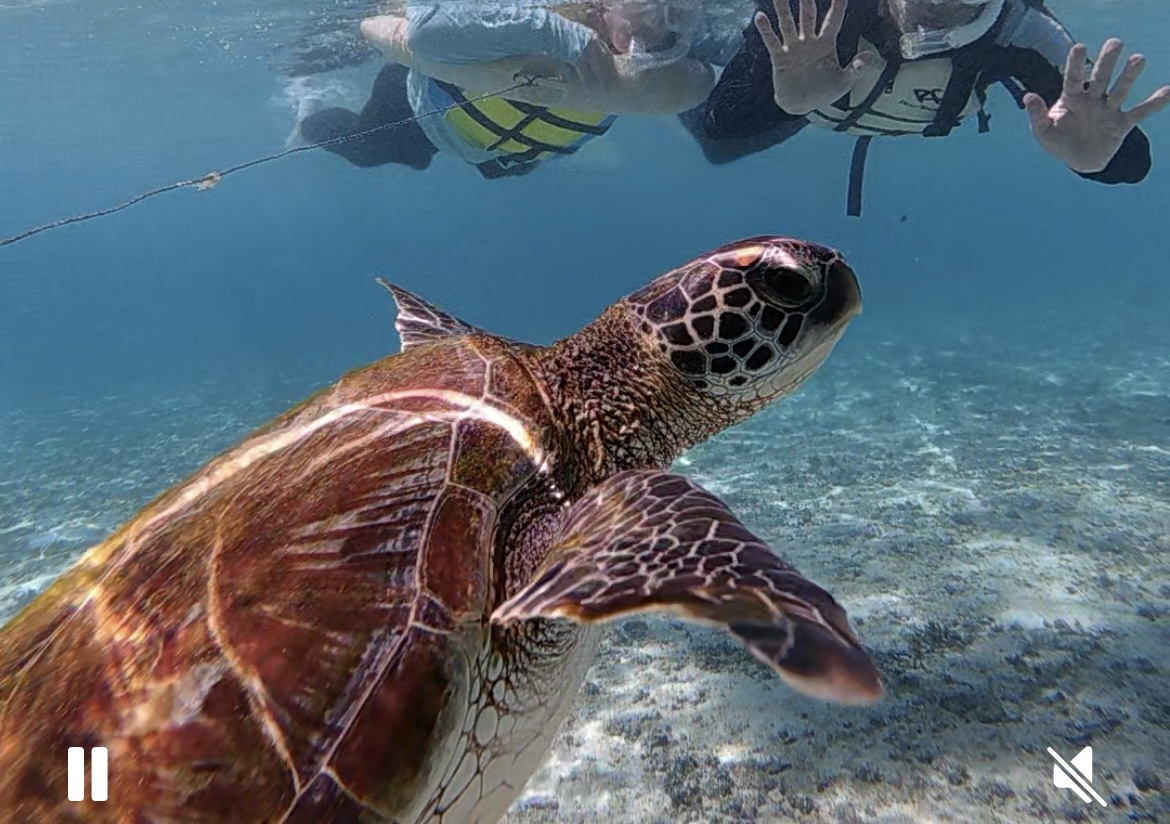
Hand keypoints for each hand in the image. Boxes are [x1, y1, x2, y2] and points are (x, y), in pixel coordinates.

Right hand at [754, 0, 876, 115]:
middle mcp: (809, 42)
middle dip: (806, 0)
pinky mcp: (780, 59)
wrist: (802, 106)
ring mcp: (793, 49)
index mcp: (826, 44)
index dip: (838, 5)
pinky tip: (760, 17)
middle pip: (808, 15)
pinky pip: (773, 42)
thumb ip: (857, 69)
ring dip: (783, 9)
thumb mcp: (844, 81)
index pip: (834, 19)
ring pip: (788, 24)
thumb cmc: (823, 92)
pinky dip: (766, 30)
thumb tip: (870, 56)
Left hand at [1024, 38, 1169, 173]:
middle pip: (1100, 78)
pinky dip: (1154, 104)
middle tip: (1115, 42)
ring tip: (1139, 59)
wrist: (1078, 160)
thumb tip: (1028, 96)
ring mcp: (1108, 110)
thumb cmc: (1058, 141)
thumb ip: (1037, 115)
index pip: (1073, 79)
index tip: (1079, 47)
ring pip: (1120, 90)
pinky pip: (1140, 113)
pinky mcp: (1121, 124)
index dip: (1075, 64)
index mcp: (1072, 99)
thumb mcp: (1043, 132)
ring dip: (1129, 76)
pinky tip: (1168, 91)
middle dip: (1107, 61)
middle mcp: (1092, 100)